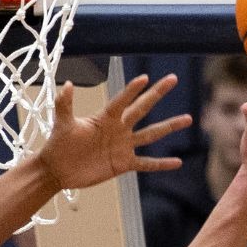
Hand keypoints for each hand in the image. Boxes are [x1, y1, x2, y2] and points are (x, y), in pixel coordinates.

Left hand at [32, 74, 190, 190]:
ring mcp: (123, 146)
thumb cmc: (58, 144)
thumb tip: (66, 84)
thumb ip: (64, 104)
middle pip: (142, 108)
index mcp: (105, 118)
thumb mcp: (62, 123)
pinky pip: (146, 163)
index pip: (122, 101)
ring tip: (188, 118)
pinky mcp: (123, 164)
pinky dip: (161, 164)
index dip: (132, 90)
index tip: (145, 77)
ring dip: (169, 126)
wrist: (58, 169)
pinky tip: (177, 162)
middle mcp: (118, 128)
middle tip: (173, 78)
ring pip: (151, 134)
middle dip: (157, 94)